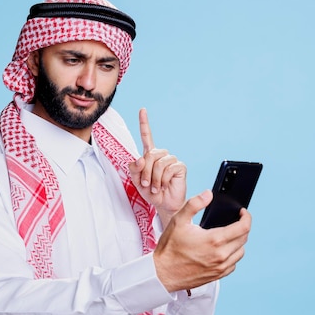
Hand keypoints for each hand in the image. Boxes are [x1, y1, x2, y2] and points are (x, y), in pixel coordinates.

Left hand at [129, 108, 185, 225]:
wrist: (164, 204)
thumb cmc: (151, 192)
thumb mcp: (137, 182)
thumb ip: (134, 169)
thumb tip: (140, 158)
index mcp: (150, 156)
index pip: (147, 136)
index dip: (144, 123)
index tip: (142, 110)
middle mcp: (161, 155)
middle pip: (149, 155)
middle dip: (145, 172)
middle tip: (146, 185)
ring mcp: (171, 160)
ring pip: (158, 163)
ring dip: (153, 178)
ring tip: (155, 187)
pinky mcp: (180, 166)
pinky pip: (168, 169)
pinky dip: (162, 180)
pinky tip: (164, 185)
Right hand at [153, 190, 251, 291]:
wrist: (163, 273)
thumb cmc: (169, 248)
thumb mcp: (179, 220)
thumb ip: (194, 204)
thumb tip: (208, 194)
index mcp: (214, 240)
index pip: (243, 227)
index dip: (246, 217)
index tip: (242, 212)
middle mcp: (221, 255)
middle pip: (244, 239)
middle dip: (243, 227)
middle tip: (235, 221)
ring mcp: (220, 267)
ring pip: (241, 252)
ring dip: (239, 242)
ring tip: (229, 235)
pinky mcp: (217, 276)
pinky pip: (233, 264)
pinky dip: (232, 255)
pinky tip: (223, 250)